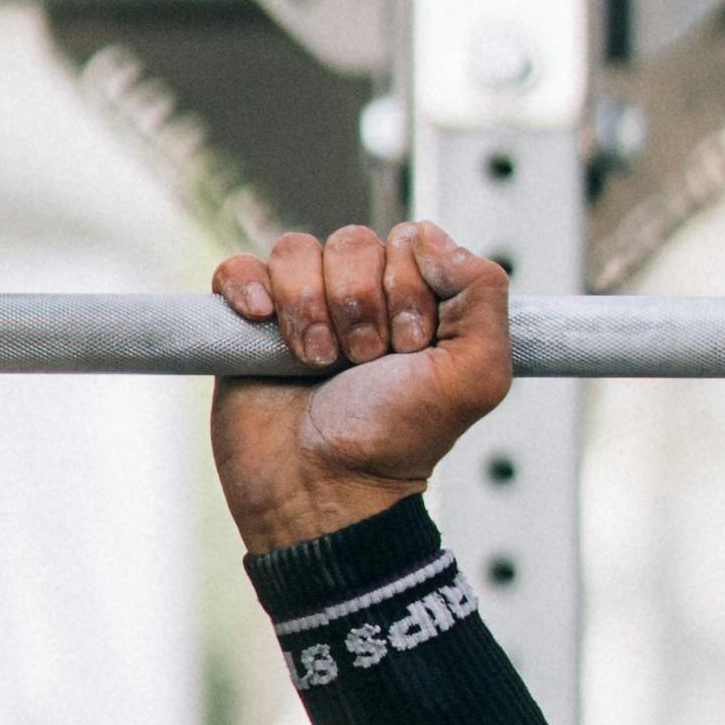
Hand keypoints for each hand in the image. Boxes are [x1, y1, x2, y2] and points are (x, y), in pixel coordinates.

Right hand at [206, 220, 517, 556]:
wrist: (323, 489)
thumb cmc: (397, 441)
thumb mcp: (477, 376)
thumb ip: (484, 294)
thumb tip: (430, 235)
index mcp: (418, 305)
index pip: (411, 241)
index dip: (409, 287)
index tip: (410, 348)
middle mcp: (363, 301)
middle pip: (354, 242)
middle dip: (359, 304)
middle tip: (363, 362)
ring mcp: (305, 309)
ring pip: (297, 250)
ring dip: (309, 308)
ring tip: (317, 364)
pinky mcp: (250, 323)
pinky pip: (240, 266)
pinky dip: (250, 289)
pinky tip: (263, 327)